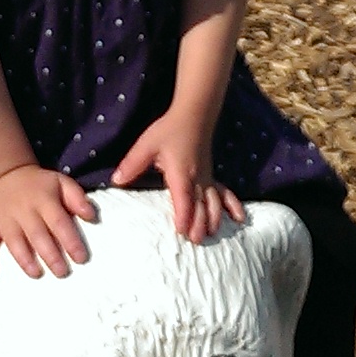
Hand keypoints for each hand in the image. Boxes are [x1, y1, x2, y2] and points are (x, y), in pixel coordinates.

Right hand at [0, 166, 94, 279]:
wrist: (7, 174)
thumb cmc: (41, 185)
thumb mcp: (61, 182)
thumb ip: (77, 198)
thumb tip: (92, 216)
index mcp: (44, 199)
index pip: (59, 221)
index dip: (70, 240)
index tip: (81, 258)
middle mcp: (23, 209)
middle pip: (37, 234)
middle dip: (50, 255)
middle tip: (62, 272)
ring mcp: (4, 217)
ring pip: (13, 240)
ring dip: (24, 259)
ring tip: (36, 274)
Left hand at [110, 113, 243, 243]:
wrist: (194, 115)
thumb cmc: (169, 130)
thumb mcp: (146, 145)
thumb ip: (132, 164)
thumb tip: (116, 180)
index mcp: (181, 172)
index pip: (183, 197)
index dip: (184, 215)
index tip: (182, 231)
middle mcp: (197, 178)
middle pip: (201, 204)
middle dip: (199, 223)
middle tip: (196, 241)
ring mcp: (207, 178)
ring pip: (214, 202)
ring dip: (214, 219)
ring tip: (211, 235)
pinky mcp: (211, 176)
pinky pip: (224, 193)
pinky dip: (232, 206)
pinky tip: (239, 219)